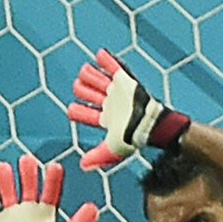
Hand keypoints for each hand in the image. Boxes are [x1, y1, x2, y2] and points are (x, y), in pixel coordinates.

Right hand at [0, 156, 99, 221]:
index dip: (52, 179)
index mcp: (47, 209)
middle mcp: (30, 208)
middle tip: (27, 160)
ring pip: (7, 194)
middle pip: (28, 187)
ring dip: (4, 181)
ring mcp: (13, 215)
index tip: (54, 167)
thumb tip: (94, 207)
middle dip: (28, 174)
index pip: (51, 191)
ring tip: (1, 167)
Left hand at [68, 50, 191, 170]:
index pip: (84, 113)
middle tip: (81, 90)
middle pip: (87, 92)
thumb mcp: (113, 150)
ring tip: (87, 74)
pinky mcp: (126, 80)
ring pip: (96, 78)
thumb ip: (98, 157)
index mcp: (105, 119)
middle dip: (81, 89)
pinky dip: (106, 59)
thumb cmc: (134, 138)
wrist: (149, 122)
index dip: (76, 111)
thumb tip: (82, 167)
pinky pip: (115, 66)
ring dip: (88, 74)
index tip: (73, 110)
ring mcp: (116, 91)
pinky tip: (100, 54)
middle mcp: (108, 103)